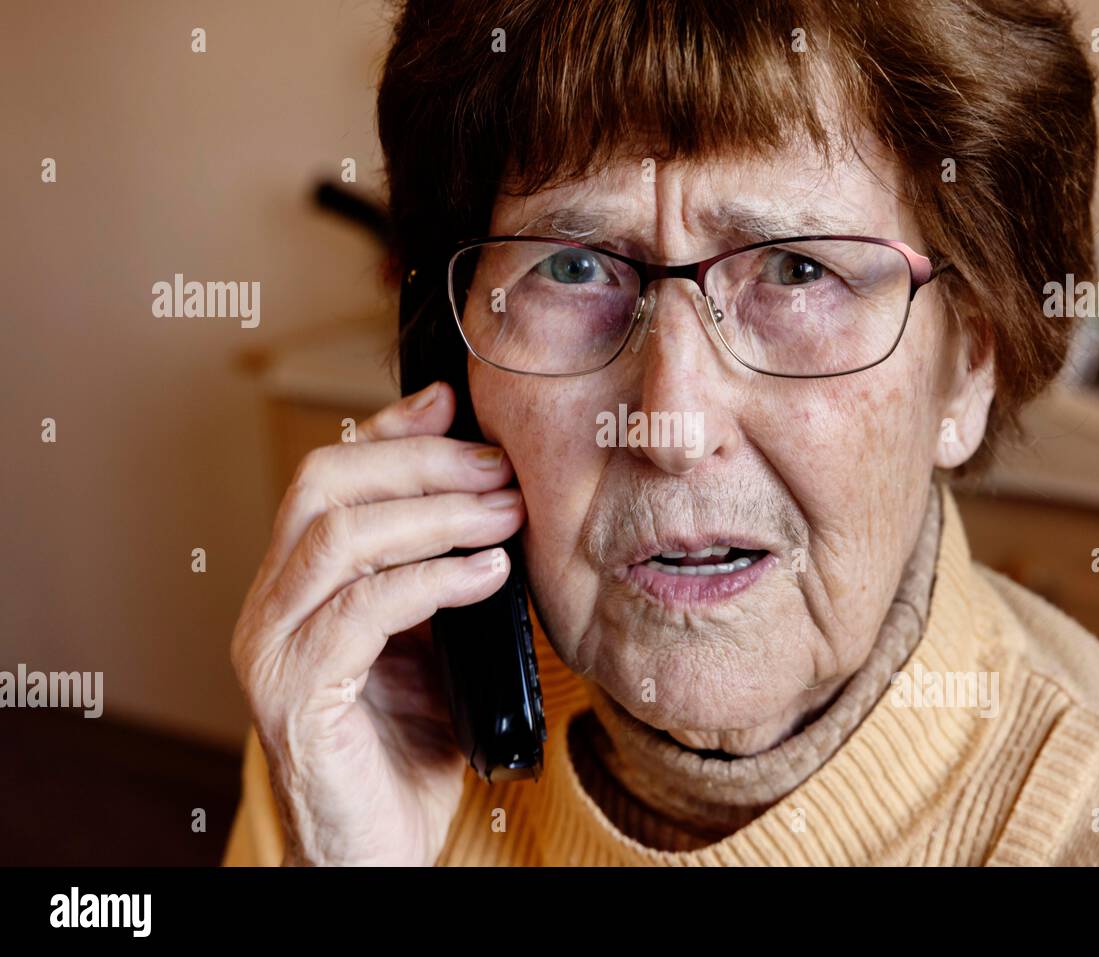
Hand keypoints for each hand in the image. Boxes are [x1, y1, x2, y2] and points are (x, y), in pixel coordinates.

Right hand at [230, 381, 523, 864]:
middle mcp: (271, 606)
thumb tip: (491, 503)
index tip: (458, 404)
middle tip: (499, 469)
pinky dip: (430, 579)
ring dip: (433, 513)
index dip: (392, 430)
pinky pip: (359, 610)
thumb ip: (441, 576)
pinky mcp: (293, 697)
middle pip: (323, 486)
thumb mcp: (432, 643)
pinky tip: (485, 575)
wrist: (374, 851)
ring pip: (337, 537)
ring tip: (505, 513)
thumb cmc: (406, 750)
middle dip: (420, 463)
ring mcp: (273, 650)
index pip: (330, 475)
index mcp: (300, 585)